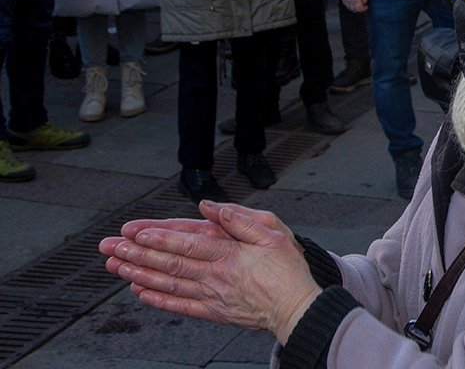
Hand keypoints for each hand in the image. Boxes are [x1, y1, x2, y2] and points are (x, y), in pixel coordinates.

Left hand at [100, 200, 320, 341]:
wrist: (296, 307)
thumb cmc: (288, 270)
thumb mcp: (274, 234)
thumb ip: (241, 220)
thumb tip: (212, 207)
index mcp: (230, 254)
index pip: (188, 244)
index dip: (160, 238)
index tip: (137, 233)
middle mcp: (216, 276)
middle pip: (171, 263)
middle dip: (139, 254)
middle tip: (114, 247)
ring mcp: (212, 295)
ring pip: (170, 283)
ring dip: (141, 274)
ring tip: (118, 266)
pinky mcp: (214, 311)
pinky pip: (180, 305)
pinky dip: (158, 299)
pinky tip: (141, 292)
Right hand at [340, 0, 367, 12]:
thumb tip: (364, 3)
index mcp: (356, 0)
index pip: (360, 9)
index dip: (364, 9)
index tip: (366, 7)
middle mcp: (350, 2)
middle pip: (354, 10)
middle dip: (359, 9)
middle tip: (362, 7)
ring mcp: (345, 1)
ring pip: (350, 8)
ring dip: (354, 8)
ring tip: (357, 5)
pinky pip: (346, 5)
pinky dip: (350, 6)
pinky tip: (352, 3)